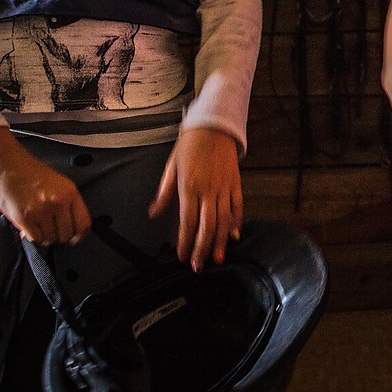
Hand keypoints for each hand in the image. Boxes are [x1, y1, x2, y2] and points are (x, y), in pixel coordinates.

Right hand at [0, 127, 91, 245]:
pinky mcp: (25, 218)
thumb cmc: (26, 170)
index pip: (84, 223)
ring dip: (44, 236)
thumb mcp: (56, 183)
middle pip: (66, 235)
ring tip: (37, 223)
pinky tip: (29, 225)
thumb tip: (67, 225)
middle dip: (58, 236)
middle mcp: (58, 202)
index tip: (74, 237)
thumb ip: (65, 204)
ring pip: (50, 239)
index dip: (79, 235)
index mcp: (69, 191)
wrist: (4, 163)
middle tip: (50, 228)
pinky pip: (35, 239)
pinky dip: (33, 236)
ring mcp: (41, 211)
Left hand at [149, 127, 241, 270]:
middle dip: (202, 248)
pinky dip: (236, 222)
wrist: (214, 125)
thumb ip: (164, 192)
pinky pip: (238, 206)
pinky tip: (233, 235)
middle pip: (207, 225)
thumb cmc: (190, 144)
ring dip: (220, 241)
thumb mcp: (172, 166)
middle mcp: (208, 189)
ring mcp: (224, 187)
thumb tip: (153, 212)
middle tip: (199, 265)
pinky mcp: (236, 182)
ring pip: (224, 220)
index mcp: (189, 186)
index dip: (185, 241)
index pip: (187, 221)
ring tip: (217, 258)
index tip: (182, 256)